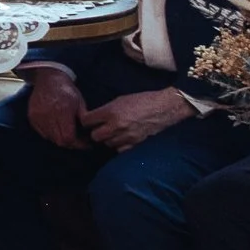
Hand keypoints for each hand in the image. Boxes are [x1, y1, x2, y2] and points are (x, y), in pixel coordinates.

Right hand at [22, 71, 89, 148]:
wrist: (48, 79)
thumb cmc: (66, 90)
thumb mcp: (80, 102)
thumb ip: (84, 118)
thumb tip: (90, 132)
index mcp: (62, 111)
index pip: (69, 138)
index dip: (78, 144)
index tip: (86, 143)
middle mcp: (48, 116)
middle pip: (59, 141)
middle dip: (71, 144)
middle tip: (79, 141)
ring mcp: (38, 117)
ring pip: (51, 138)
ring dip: (61, 139)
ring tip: (68, 134)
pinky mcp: (32, 117)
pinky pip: (42, 133)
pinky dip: (51, 134)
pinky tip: (58, 128)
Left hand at [81, 89, 195, 151]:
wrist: (164, 107)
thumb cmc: (142, 100)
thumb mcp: (120, 100)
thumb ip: (106, 110)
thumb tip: (94, 118)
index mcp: (111, 112)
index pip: (87, 121)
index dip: (85, 121)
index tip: (88, 121)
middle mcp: (116, 125)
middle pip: (95, 136)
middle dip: (95, 132)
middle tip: (99, 128)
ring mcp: (126, 136)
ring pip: (107, 143)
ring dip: (107, 139)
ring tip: (112, 132)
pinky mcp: (136, 143)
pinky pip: (119, 149)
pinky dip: (118, 145)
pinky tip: (121, 139)